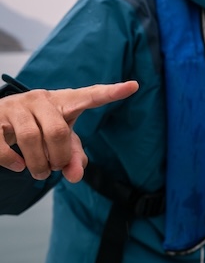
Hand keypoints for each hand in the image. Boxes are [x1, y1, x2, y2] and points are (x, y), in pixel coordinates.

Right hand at [0, 81, 138, 182]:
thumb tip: (75, 176)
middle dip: (59, 157)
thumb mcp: (60, 140)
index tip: (134, 86)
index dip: (111, 92)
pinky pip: (3, 143)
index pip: (91, 95)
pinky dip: (11, 160)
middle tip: (56, 168)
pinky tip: (18, 166)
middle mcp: (41, 99)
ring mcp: (16, 106)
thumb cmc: (39, 127)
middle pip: (59, 131)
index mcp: (64, 101)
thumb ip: (74, 156)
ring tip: (40, 172)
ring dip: (38, 164)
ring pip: (32, 139)